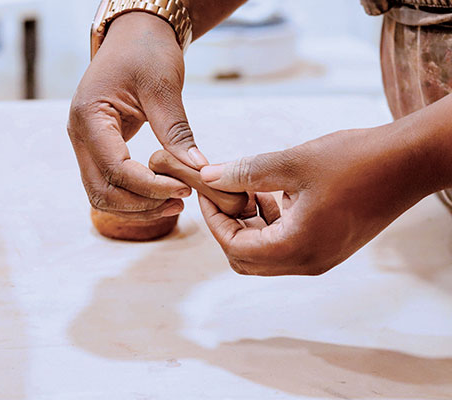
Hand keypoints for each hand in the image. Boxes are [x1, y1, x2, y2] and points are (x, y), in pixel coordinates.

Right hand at [68, 12, 207, 219]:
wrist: (134, 36)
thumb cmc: (146, 51)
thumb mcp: (163, 86)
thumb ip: (176, 130)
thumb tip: (198, 168)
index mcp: (89, 117)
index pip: (115, 169)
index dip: (150, 186)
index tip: (184, 189)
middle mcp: (80, 135)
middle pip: (102, 191)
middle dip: (141, 204)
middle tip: (180, 201)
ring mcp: (86, 144)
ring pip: (102, 195)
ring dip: (137, 207)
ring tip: (175, 203)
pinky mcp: (98, 149)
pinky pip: (109, 184)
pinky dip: (133, 196)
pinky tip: (162, 194)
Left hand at [198, 126, 436, 275]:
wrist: (410, 162)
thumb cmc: (355, 161)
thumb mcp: (292, 163)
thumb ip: (245, 172)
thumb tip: (209, 176)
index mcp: (295, 249)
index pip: (234, 246)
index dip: (214, 219)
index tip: (207, 191)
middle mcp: (307, 262)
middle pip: (246, 258)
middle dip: (228, 226)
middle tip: (223, 193)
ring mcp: (320, 257)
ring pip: (266, 254)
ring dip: (249, 225)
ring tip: (248, 189)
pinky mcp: (329, 246)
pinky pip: (287, 245)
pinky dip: (271, 224)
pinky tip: (272, 194)